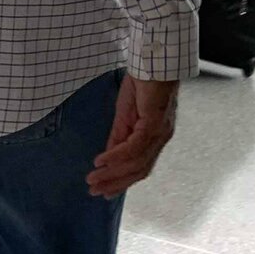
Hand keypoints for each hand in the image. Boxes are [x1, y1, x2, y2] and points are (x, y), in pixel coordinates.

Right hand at [87, 75, 178, 197]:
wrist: (155, 60)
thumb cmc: (144, 82)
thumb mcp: (126, 114)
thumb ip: (119, 136)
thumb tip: (108, 157)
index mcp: (156, 136)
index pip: (140, 166)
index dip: (122, 181)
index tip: (104, 192)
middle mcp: (161, 138)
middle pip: (140, 170)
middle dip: (116, 183)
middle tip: (95, 192)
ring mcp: (160, 131)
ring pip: (137, 162)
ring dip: (113, 173)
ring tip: (93, 180)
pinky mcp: (154, 122)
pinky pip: (134, 147)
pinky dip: (116, 156)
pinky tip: (101, 161)